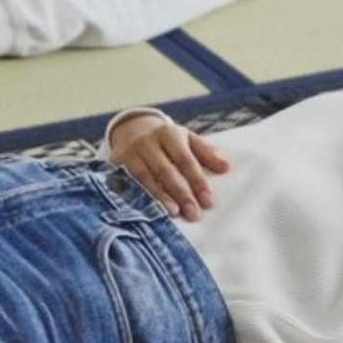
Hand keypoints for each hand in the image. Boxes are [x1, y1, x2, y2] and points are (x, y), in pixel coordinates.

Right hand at [111, 116, 231, 221]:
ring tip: (174, 212)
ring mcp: (130, 152)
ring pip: (145, 177)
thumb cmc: (166, 140)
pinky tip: (148, 210)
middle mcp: (148, 141)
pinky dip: (138, 196)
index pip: (186, 160)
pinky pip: (128, 183)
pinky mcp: (115, 163)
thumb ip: (206, 152)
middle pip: (166, 170)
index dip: (197, 181)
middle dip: (181, 193)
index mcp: (169, 133)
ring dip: (160, 197)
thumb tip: (226, 167)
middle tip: (194, 214)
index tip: (208, 201)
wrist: (131, 129)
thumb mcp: (187, 139)